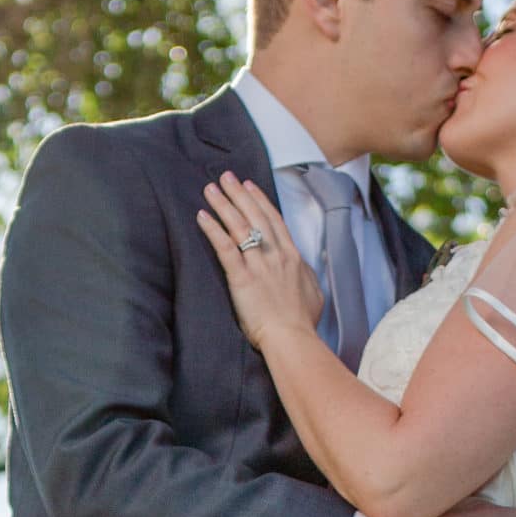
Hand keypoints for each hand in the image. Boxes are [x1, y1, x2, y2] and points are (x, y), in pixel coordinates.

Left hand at [195, 173, 322, 350]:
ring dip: (223, 205)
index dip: (259, 201)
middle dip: (239, 194)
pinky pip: (225, 248)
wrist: (293, 339)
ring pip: (239, 226)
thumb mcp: (313, 294)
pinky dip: (213, 230)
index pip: (273, 221)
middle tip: (226, 177)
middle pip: (255, 216)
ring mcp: (259, 265)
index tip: (249, 186)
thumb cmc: (302, 323)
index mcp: (292, 257)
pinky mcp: (242, 279)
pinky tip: (202, 217)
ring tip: (210, 189)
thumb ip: (306, 276)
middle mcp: (275, 255)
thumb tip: (302, 269)